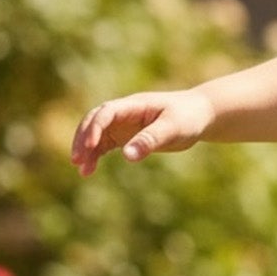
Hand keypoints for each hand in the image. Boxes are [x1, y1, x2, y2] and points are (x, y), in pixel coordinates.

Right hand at [70, 91, 212, 176]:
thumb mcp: (173, 129)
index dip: (96, 128)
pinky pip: (105, 145)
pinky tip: (89, 170)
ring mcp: (123, 124)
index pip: (107, 113)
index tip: (91, 147)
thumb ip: (150, 140)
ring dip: (86, 150)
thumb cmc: (188, 118)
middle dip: (83, 139)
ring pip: (97, 134)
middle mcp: (124, 112)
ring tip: (82, 170)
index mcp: (134, 105)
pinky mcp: (126, 136)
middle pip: (94, 121)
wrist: (199, 115)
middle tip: (77, 160)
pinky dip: (95, 156)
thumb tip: (127, 156)